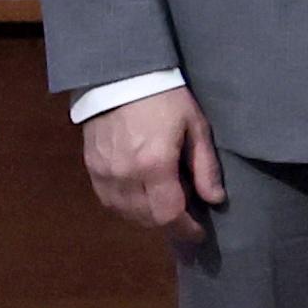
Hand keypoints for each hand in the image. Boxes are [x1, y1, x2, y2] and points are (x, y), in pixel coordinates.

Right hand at [81, 86, 223, 243]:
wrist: (119, 75)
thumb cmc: (165, 97)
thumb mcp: (195, 126)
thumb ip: (205, 166)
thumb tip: (215, 199)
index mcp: (155, 165)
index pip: (169, 215)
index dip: (186, 230)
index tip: (199, 232)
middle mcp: (126, 175)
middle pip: (147, 219)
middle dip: (169, 224)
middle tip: (185, 218)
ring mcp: (104, 173)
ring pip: (126, 214)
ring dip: (147, 218)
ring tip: (164, 208)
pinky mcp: (92, 167)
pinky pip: (109, 201)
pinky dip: (126, 207)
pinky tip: (140, 199)